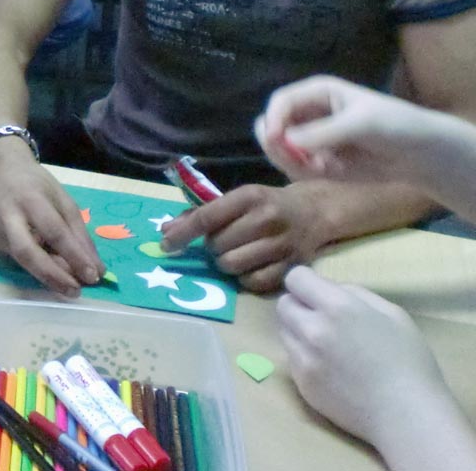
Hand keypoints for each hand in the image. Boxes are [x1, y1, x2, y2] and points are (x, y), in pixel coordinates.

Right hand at [0, 139, 104, 295]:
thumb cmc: (35, 186)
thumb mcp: (62, 199)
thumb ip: (79, 233)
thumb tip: (96, 269)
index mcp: (30, 199)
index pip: (54, 232)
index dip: (74, 256)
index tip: (94, 276)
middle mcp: (8, 218)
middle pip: (29, 253)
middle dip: (55, 276)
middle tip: (77, 291)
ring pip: (24, 263)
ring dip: (50, 277)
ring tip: (71, 286)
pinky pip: (20, 264)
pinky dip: (40, 271)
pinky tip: (53, 272)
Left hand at [161, 183, 324, 292]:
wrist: (314, 212)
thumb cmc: (266, 204)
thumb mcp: (236, 199)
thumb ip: (200, 213)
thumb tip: (166, 231)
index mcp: (249, 196)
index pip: (207, 217)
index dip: (183, 234)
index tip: (165, 245)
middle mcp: (266, 219)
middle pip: (217, 245)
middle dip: (211, 247)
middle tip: (221, 242)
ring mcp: (281, 245)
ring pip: (231, 265)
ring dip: (225, 263)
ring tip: (234, 254)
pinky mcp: (292, 267)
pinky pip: (252, 283)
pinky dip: (244, 278)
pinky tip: (249, 266)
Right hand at [257, 74, 457, 187]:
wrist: (419, 153)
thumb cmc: (395, 124)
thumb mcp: (363, 123)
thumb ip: (326, 131)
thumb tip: (287, 140)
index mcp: (316, 93)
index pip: (281, 102)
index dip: (273, 119)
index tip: (275, 140)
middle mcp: (307, 114)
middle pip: (272, 125)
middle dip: (275, 143)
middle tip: (293, 159)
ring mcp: (310, 139)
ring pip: (279, 149)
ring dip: (291, 161)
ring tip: (320, 168)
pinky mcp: (316, 160)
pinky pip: (295, 167)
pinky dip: (304, 172)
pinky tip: (329, 171)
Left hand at [277, 266, 453, 453]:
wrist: (408, 418)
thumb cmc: (409, 362)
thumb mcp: (392, 314)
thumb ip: (356, 294)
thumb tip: (330, 289)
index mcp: (337, 307)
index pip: (295, 278)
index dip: (306, 282)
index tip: (317, 291)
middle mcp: (313, 329)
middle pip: (283, 304)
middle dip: (299, 305)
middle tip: (322, 318)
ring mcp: (303, 358)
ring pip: (284, 330)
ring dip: (298, 330)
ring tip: (327, 344)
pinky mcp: (301, 383)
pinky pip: (291, 357)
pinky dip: (303, 356)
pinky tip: (329, 366)